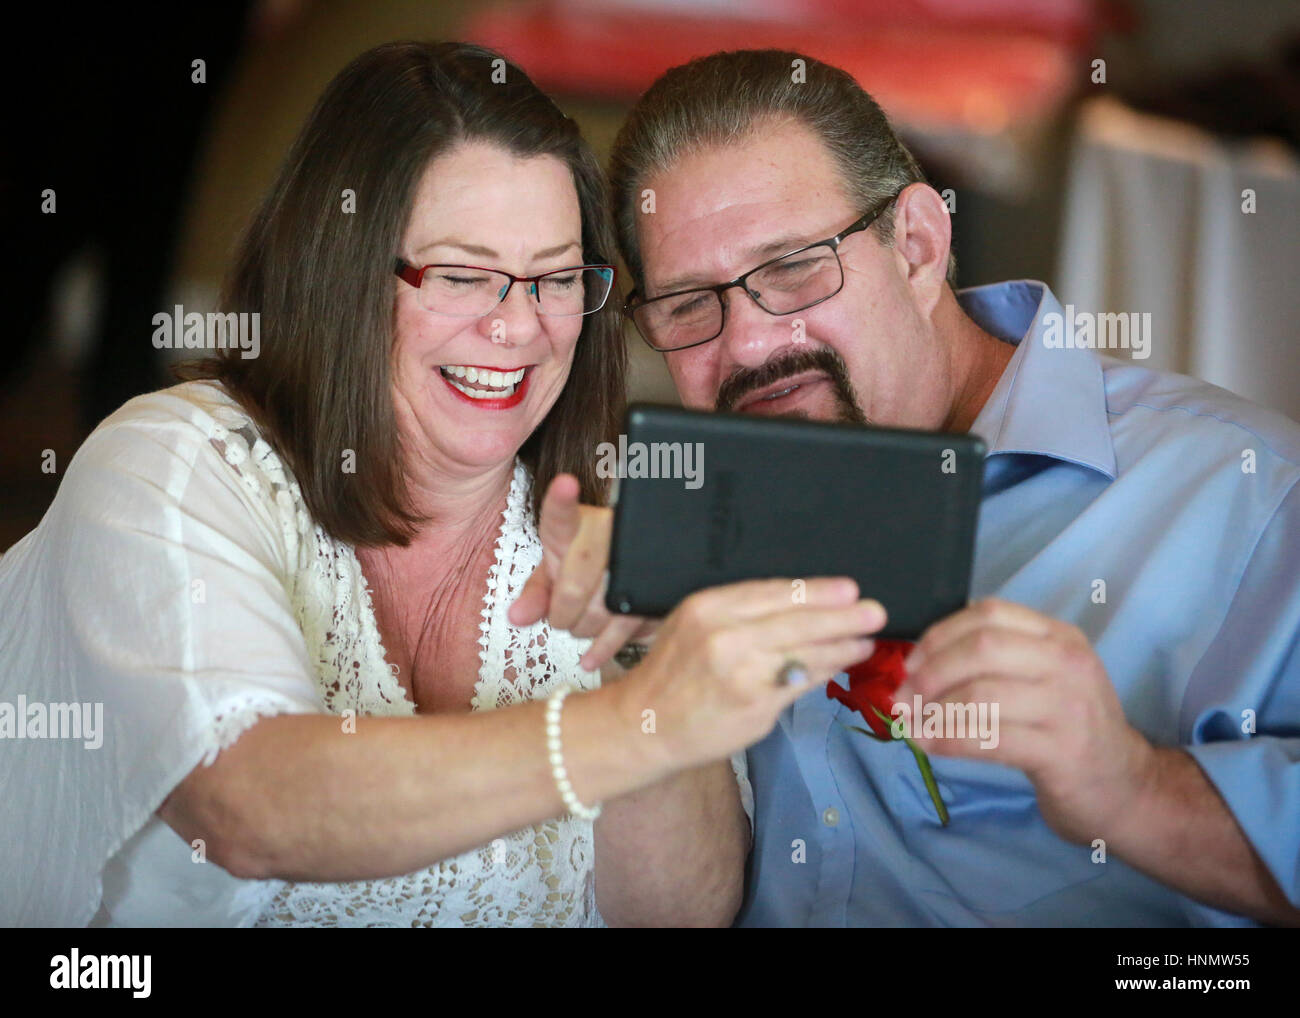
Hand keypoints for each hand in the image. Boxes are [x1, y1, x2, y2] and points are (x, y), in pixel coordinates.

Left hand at [508, 473, 657, 669]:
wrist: (635, 570)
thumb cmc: (586, 568)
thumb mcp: (556, 572)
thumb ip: (535, 592)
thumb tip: (516, 618)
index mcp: (580, 525)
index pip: (565, 514)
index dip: (563, 500)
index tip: (565, 485)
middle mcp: (610, 534)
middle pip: (575, 586)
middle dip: (562, 615)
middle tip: (561, 618)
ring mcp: (637, 559)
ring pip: (600, 611)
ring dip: (583, 630)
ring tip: (582, 623)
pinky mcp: (656, 588)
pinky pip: (625, 627)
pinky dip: (603, 649)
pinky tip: (590, 658)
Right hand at [625, 578, 886, 769]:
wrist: (645, 723)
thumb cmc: (672, 672)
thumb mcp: (693, 624)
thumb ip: (738, 612)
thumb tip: (799, 603)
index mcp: (708, 607)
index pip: (774, 592)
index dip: (817, 591)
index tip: (848, 589)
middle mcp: (725, 636)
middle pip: (798, 620)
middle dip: (843, 616)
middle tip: (875, 611)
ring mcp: (743, 673)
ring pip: (806, 653)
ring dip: (843, 645)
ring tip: (867, 639)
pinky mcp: (756, 706)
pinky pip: (800, 683)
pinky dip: (826, 671)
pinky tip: (843, 663)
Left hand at [897, 597, 1156, 843]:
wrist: (1124, 787)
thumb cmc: (1069, 729)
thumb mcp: (1045, 679)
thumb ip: (998, 659)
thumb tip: (921, 658)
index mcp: (1059, 637)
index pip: (990, 614)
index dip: (940, 634)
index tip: (910, 661)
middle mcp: (1068, 663)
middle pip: (982, 648)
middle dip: (931, 671)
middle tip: (902, 695)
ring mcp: (1068, 706)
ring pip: (981, 694)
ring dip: (932, 710)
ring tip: (909, 724)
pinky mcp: (1062, 751)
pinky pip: (989, 738)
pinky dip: (947, 740)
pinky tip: (927, 745)